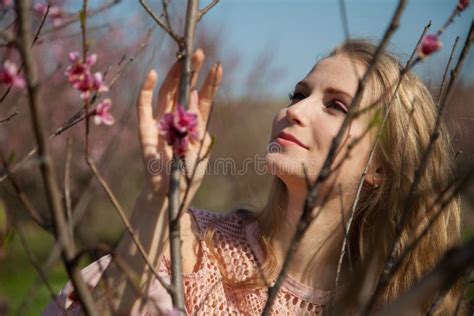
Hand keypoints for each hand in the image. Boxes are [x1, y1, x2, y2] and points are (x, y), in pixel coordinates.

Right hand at [136, 49, 222, 198]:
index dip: (210, 83)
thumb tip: (198, 97)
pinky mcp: (145, 127)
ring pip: (166, 92)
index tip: (218, 66)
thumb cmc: (188, 173)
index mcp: (192, 123)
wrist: (171, 192)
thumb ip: (201, 124)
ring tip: (183, 57)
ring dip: (174, 74)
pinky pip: (143, 105)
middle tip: (199, 53)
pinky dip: (145, 89)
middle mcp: (176, 118)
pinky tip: (152, 73)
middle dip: (191, 71)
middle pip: (184, 89)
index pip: (202, 98)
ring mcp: (160, 121)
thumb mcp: (202, 148)